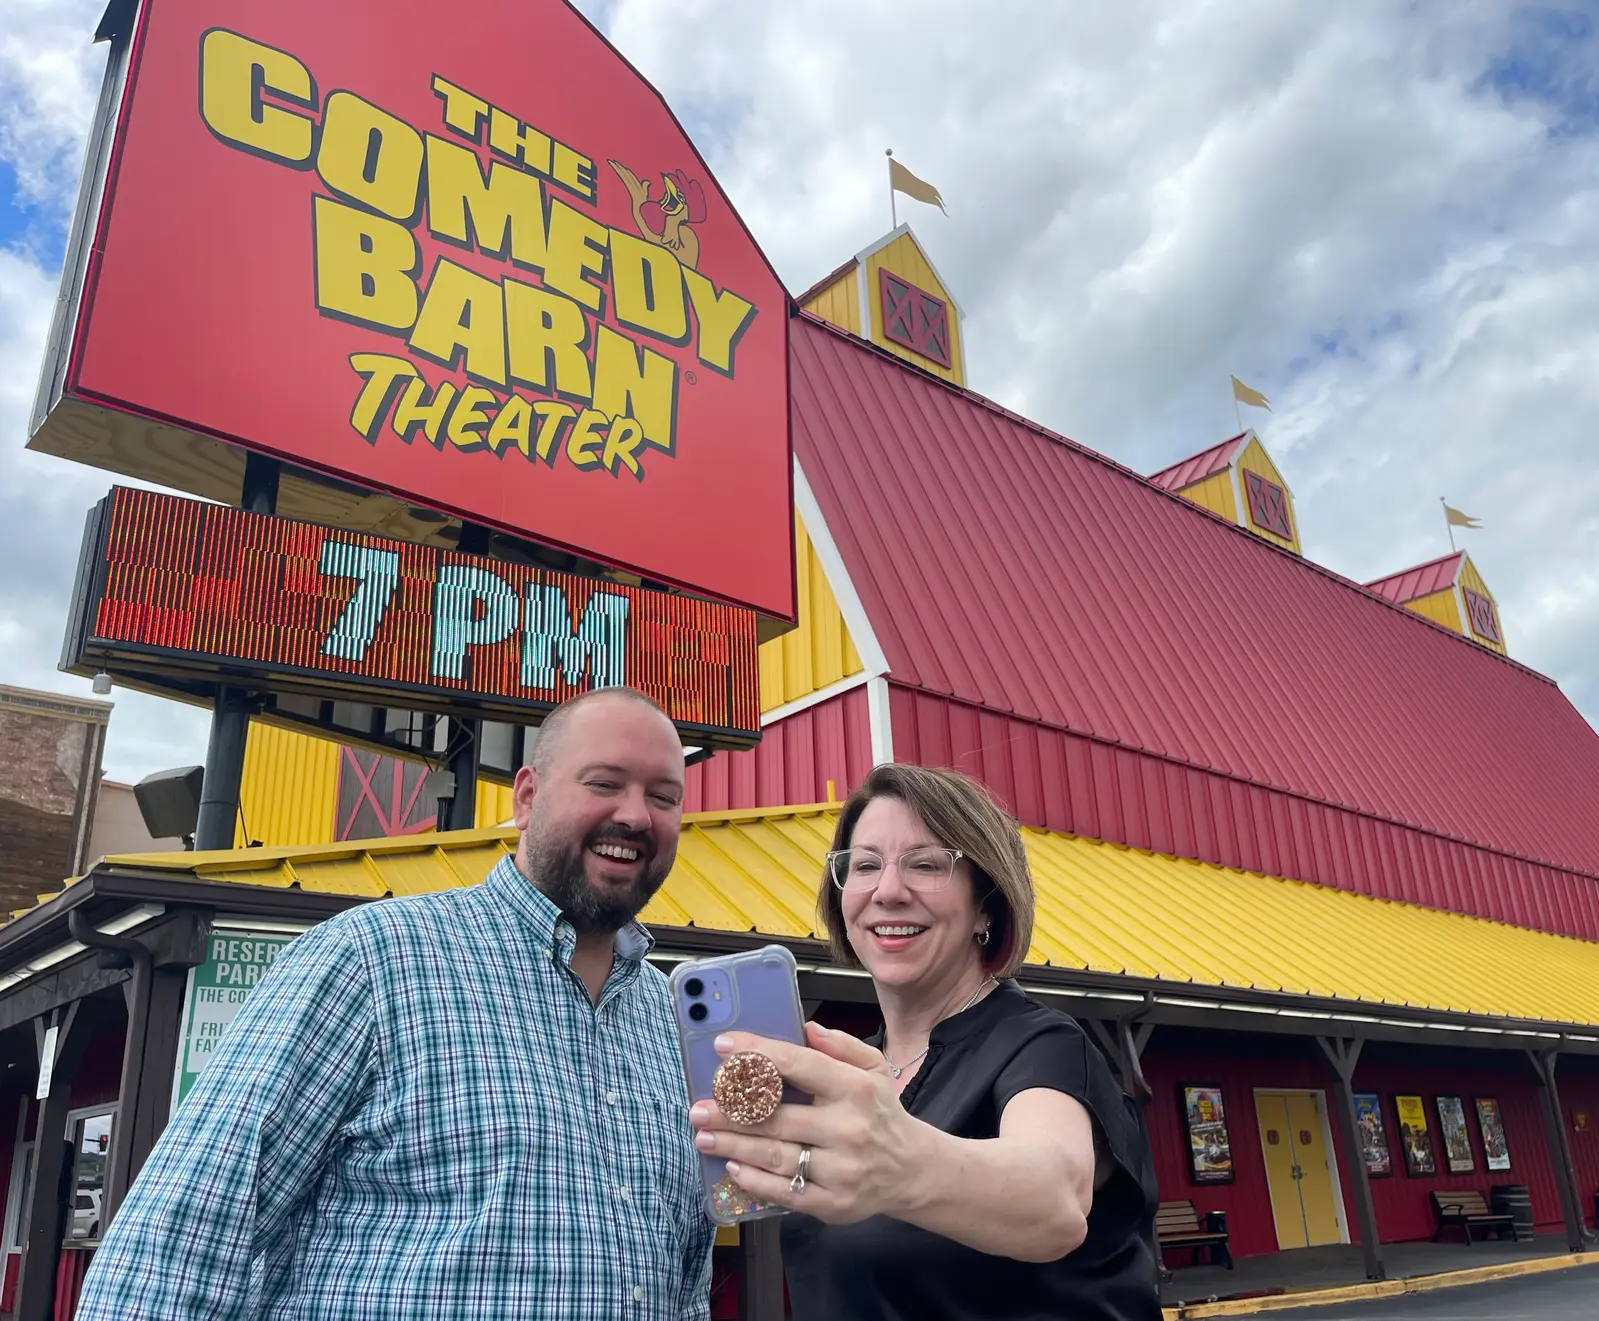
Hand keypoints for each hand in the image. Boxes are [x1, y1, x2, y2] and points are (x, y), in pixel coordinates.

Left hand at [689, 1023, 926, 1223]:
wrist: (910, 1170)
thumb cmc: (880, 1112)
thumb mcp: (873, 1067)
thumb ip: (840, 1044)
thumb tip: (806, 1028)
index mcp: (855, 1088)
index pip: (798, 1065)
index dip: (757, 1054)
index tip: (723, 1047)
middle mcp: (848, 1128)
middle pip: (777, 1117)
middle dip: (730, 1112)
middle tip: (697, 1107)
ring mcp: (841, 1169)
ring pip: (775, 1155)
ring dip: (733, 1145)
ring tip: (703, 1135)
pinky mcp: (833, 1203)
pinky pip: (784, 1191)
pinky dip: (753, 1179)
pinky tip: (731, 1165)